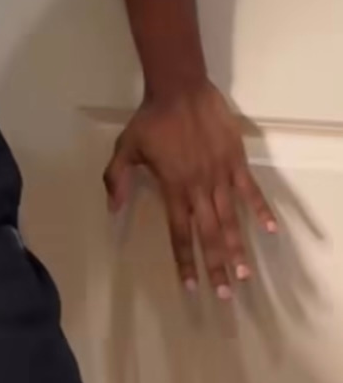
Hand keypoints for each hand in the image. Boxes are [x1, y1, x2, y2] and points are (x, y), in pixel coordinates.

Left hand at [105, 81, 277, 298]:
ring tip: (244, 274)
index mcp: (173, 188)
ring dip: (238, 248)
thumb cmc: (151, 119)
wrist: (180, 88)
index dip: (185, 260)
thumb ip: (117, 179)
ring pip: (231, 219)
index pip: (180, 233)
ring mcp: (220, 175)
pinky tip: (271, 230)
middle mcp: (198, 188)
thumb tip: (112, 209)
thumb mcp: (125, 148)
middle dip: (216, 266)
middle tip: (224, 294)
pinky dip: (260, 210)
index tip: (191, 285)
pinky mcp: (236, 161)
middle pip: (209, 234)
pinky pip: (250, 190)